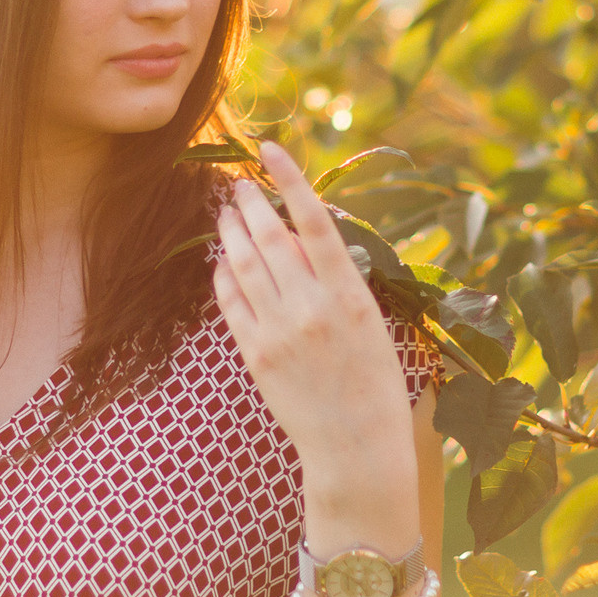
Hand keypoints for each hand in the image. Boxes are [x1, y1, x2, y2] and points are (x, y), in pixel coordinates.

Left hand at [212, 142, 413, 494]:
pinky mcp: (255, 354)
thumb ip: (338, 278)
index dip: (290, 179)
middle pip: (269, 235)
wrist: (357, 446)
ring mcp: (279, 330)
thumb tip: (300, 236)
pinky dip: (223, 273)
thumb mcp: (372, 321)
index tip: (271, 150)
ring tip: (225, 210)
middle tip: (238, 182)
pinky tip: (222, 259)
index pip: (313, 220)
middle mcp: (311, 306)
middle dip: (250, 201)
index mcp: (350, 293)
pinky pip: (231, 300)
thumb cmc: (375, 383)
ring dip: (231, 230)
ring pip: (243, 263)